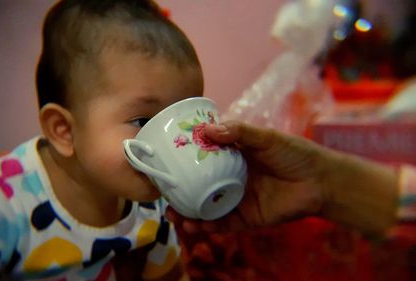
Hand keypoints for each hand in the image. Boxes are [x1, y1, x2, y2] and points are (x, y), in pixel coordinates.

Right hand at [166, 120, 330, 233]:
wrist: (321, 181)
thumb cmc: (293, 153)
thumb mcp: (265, 137)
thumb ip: (238, 132)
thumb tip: (208, 129)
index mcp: (231, 158)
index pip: (200, 159)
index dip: (182, 162)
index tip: (164, 163)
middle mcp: (229, 179)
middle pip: (198, 186)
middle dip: (179, 192)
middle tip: (164, 194)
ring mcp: (236, 199)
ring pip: (206, 207)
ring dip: (189, 213)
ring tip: (174, 214)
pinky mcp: (247, 218)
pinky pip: (224, 224)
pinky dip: (210, 226)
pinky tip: (198, 225)